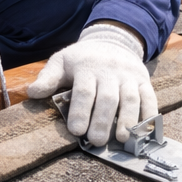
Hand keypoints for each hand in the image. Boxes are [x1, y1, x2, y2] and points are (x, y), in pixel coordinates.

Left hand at [27, 22, 155, 145]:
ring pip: (130, 98)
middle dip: (102, 120)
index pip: (84, 91)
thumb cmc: (83, 57)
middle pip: (108, 98)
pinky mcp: (143, 80)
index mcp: (87, 68)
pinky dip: (148, 114)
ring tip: (120, 138)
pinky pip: (149, 96)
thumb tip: (32, 93)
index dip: (80, 110)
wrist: (113, 40)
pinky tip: (143, 130)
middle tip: (96, 141)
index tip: (76, 130)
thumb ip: (48, 77)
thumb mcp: (61, 61)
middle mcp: (110, 71)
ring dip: (127, 119)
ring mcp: (129, 76)